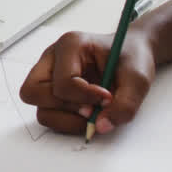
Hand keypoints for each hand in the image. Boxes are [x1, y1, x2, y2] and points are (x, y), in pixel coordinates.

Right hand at [18, 29, 156, 135]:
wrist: (132, 55)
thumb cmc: (131, 58)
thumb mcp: (138, 79)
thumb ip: (125, 105)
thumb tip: (101, 126)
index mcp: (70, 45)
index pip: (62, 81)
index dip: (85, 97)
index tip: (107, 98)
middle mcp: (52, 58)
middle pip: (33, 92)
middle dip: (64, 107)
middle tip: (91, 110)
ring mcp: (49, 75)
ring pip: (39, 108)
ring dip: (66, 119)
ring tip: (92, 114)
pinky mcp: (52, 91)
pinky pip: (48, 114)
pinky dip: (66, 121)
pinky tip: (86, 113)